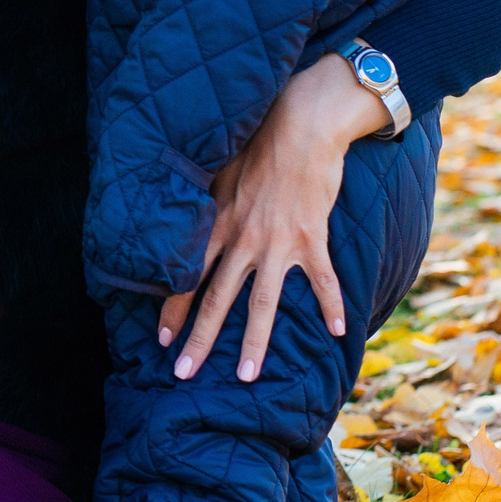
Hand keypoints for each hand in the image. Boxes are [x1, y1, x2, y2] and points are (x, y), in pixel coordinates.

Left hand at [157, 56, 386, 382]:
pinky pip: (322, 279)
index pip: (186, 277)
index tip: (160, 340)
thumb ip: (205, 205)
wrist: (302, 125)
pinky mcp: (311, 238)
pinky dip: (332, 305)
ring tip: (247, 376)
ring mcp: (277, 242)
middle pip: (216, 299)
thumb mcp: (219, 173)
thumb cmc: (259, 145)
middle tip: (183, 374)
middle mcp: (243, 240)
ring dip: (254, 342)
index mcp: (218, 226)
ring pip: (262, 303)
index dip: (172, 310)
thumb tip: (185, 225)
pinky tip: (339, 331)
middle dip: (200, 340)